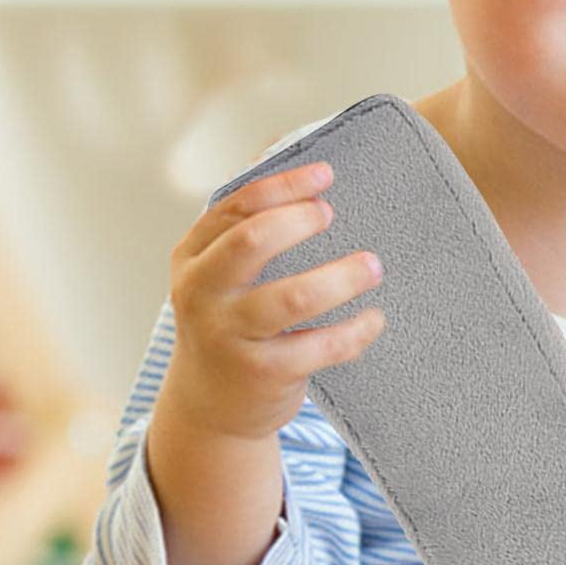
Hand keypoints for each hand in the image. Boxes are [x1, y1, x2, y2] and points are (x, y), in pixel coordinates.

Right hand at [162, 159, 385, 440]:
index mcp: (191, 258)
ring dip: (341, 277)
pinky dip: (356, 330)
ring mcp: (230, 336)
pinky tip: (374, 319)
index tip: (325, 176)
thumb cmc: (229, 322)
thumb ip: (247, 224)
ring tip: (373, 266)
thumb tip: (290, 155)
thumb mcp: (219, 273)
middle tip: (333, 216)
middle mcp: (202, 294)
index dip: (282, 186)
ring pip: (293, 297)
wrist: (210, 408)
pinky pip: (320, 346)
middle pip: (251, 242)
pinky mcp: (263, 374)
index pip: (233, 208)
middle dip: (299, 221)